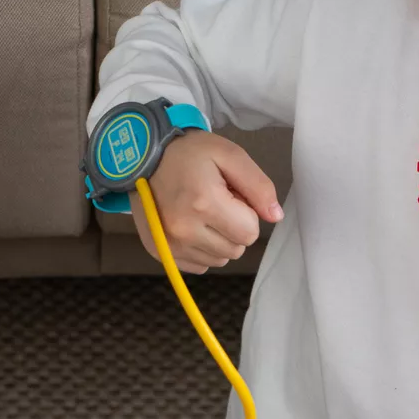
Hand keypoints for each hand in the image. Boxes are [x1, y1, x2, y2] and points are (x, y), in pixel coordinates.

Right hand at [131, 131, 282, 272]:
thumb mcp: (229, 155)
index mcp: (204, 202)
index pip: (250, 232)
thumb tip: (275, 216)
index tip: (230, 195)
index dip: (246, 213)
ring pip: (220, 259)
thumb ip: (258, 185)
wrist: (143, 156)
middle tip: (216, 202)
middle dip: (234, 227)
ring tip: (202, 212)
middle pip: (236, 249)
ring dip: (219, 240)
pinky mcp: (162, 254)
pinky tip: (191, 225)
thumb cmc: (189, 153)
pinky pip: (201, 265)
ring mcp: (171, 245)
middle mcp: (185, 229)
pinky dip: (202, 249)